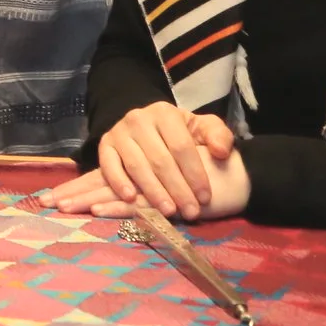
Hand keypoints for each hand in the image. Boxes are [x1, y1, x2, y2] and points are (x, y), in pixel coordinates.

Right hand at [46, 103, 245, 220]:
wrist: (151, 128)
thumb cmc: (181, 133)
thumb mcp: (203, 128)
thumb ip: (219, 136)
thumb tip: (220, 152)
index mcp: (165, 113)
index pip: (181, 146)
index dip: (195, 174)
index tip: (205, 197)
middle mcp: (138, 119)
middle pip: (160, 159)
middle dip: (178, 188)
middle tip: (191, 212)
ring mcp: (119, 132)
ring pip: (136, 165)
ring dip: (153, 191)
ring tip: (169, 211)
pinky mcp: (104, 145)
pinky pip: (108, 165)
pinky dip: (118, 182)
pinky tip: (131, 198)